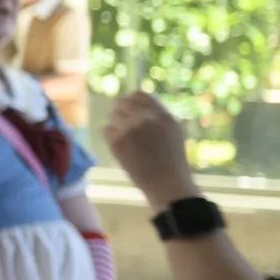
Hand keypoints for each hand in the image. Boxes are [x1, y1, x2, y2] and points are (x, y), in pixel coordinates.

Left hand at [104, 91, 198, 208]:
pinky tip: (121, 147)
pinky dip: (111, 137)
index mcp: (162, 114)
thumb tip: (135, 100)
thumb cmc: (172, 160)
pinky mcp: (118, 141)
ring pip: (112, 117)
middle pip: (121, 103)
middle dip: (120, 112)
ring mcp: (130, 129)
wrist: (167, 184)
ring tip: (127, 141)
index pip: (138, 94)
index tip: (127, 108)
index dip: (130, 100)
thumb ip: (157, 115)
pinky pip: (106, 130)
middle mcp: (146, 118)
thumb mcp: (173, 131)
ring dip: (116, 126)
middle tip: (121, 125)